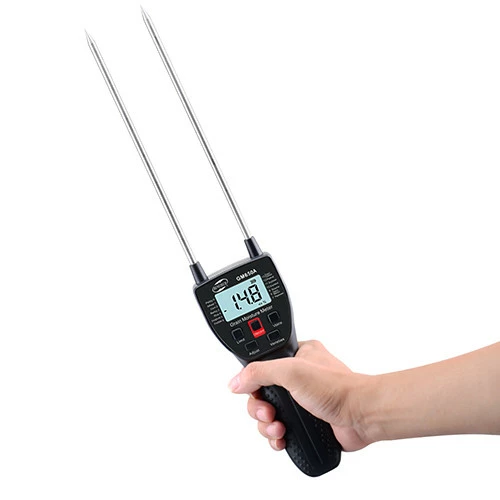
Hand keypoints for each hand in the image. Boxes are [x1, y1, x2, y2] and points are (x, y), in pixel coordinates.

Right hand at [228, 340, 373, 451]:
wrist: (362, 416)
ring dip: (267, 425)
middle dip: (260, 408)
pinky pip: (280, 430)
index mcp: (295, 355)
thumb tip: (237, 381)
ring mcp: (301, 400)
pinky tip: (282, 439)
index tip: (255, 392)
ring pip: (268, 414)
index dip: (253, 382)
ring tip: (279, 428)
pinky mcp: (305, 421)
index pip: (261, 366)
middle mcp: (296, 377)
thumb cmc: (338, 387)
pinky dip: (277, 437)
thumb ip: (260, 371)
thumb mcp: (292, 371)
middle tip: (269, 413)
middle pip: (261, 394)